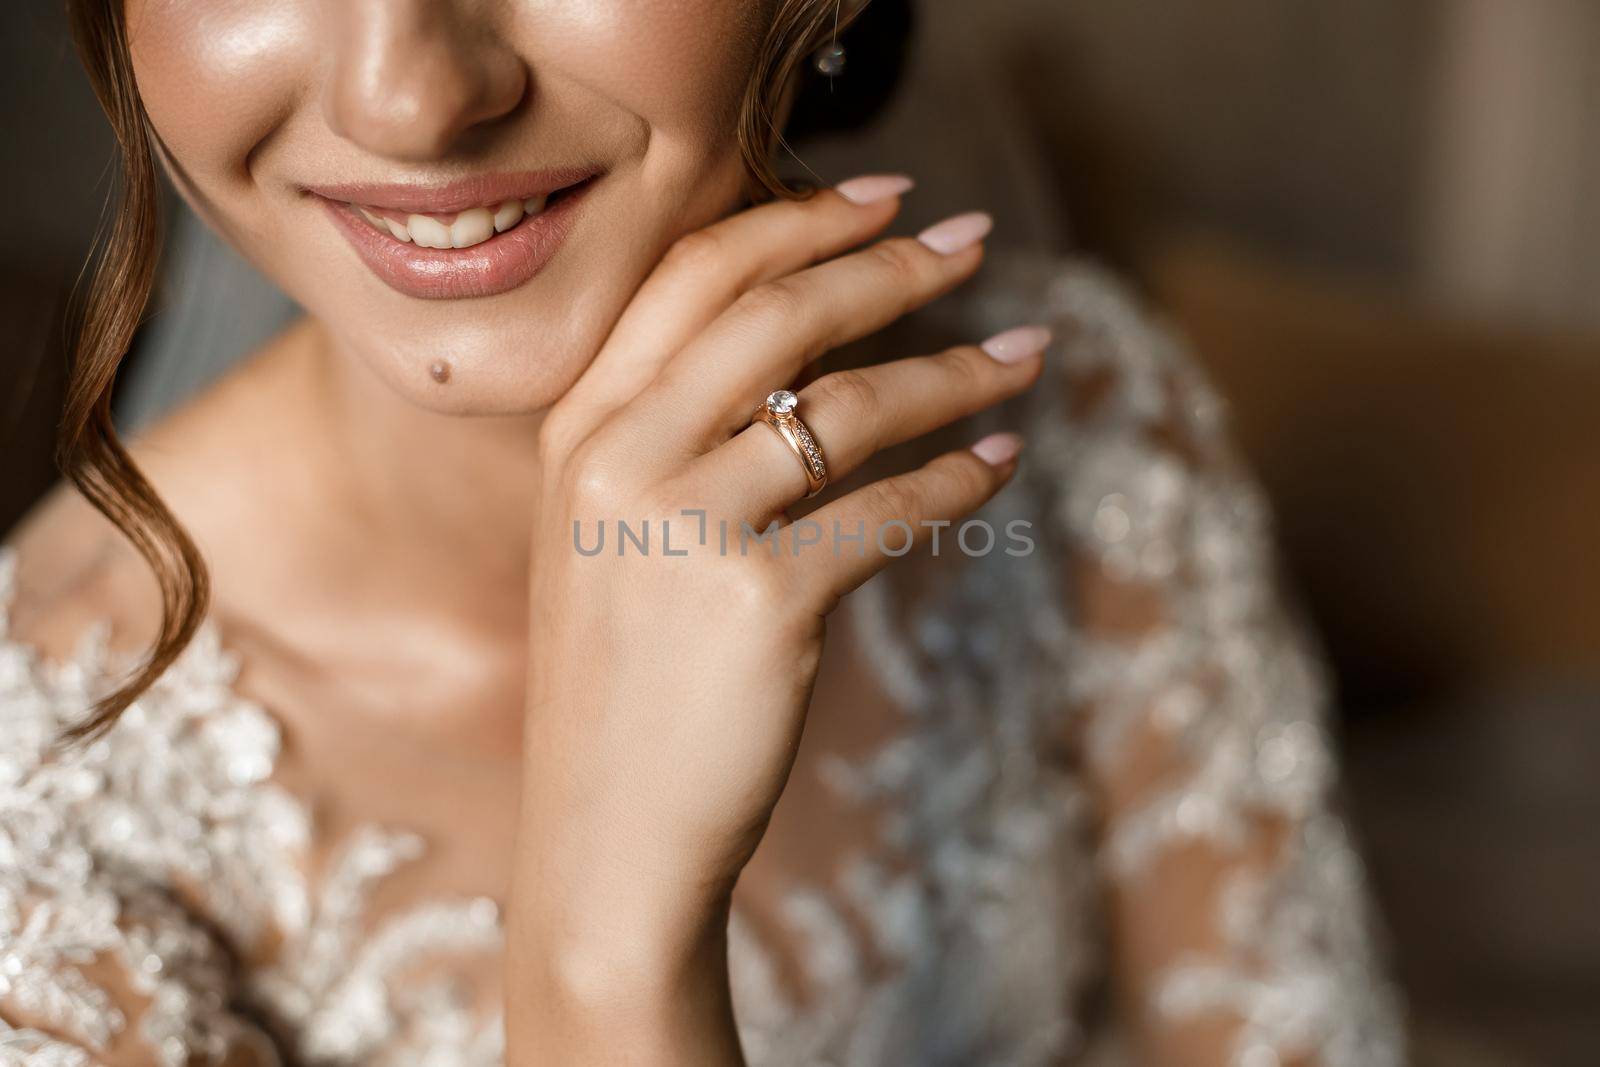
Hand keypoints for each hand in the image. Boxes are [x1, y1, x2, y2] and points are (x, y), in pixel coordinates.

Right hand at [508, 177, 1048, 1061]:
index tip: (885, 195)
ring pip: (848, 405)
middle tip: (974, 242)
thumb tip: (816, 353)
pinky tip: (1002, 462)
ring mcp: (685, 528)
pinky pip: (890, 511)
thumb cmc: (624, 686)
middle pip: (778, 313)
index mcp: (578, 429)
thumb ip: (678, 438)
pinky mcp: (760, 602)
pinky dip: (961, 479)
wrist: (606, 838)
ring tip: (1024, 353)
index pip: (693, 276)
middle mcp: (618, 459)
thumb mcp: (612, 540)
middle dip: (891, 264)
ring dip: (954, 370)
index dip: (798, 220)